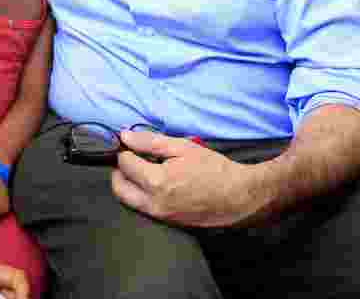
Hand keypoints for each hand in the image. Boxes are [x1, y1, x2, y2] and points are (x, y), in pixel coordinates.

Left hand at [111, 130, 263, 227]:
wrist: (241, 198)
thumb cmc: (215, 169)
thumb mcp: (182, 147)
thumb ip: (149, 142)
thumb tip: (124, 137)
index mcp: (156, 182)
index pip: (124, 164)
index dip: (125, 151)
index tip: (130, 145)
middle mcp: (154, 203)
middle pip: (118, 188)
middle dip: (119, 171)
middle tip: (130, 159)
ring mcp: (161, 216)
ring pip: (129, 200)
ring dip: (128, 184)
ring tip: (143, 170)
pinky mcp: (168, 223)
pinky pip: (144, 208)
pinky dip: (142, 195)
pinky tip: (157, 184)